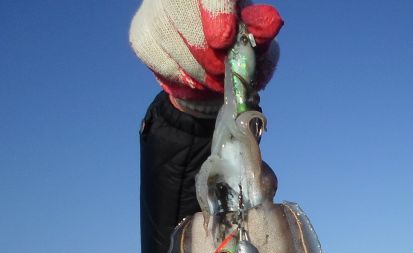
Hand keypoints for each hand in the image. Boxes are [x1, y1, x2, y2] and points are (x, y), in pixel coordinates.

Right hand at [130, 0, 282, 104]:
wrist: (214, 70)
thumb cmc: (240, 49)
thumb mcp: (257, 42)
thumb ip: (262, 31)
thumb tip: (270, 21)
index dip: (216, 12)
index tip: (223, 40)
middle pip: (179, 9)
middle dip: (203, 50)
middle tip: (221, 73)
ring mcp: (155, 8)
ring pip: (164, 32)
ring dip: (192, 66)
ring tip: (212, 82)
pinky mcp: (140, 32)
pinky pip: (151, 52)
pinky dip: (176, 73)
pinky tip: (193, 80)